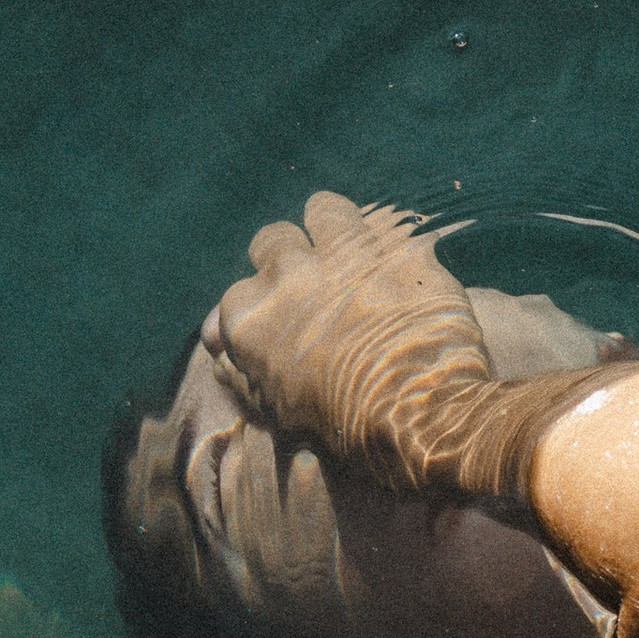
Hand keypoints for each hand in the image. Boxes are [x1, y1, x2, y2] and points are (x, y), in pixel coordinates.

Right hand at [208, 194, 494, 491]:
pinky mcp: (397, 246)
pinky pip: (382, 219)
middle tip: (316, 285)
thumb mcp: (279, 411)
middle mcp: (285, 274)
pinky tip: (395, 256)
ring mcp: (342, 253)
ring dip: (331, 227)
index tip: (284, 319)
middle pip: (273, 241)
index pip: (240, 294)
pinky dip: (384, 235)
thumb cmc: (347, 427)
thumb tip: (216, 344)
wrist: (422, 416)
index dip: (264, 306)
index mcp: (248, 317)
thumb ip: (241, 370)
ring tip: (352, 251)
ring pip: (322, 210)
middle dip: (289, 259)